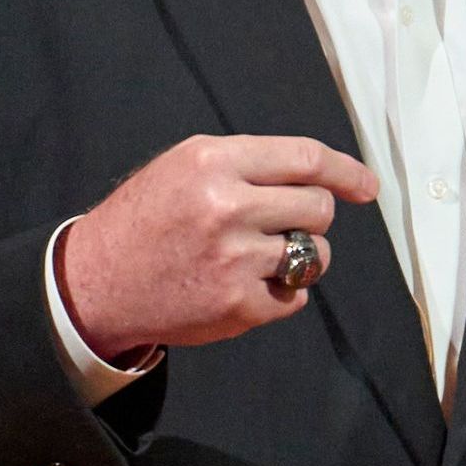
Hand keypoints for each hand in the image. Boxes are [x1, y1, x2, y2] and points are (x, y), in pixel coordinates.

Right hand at [57, 135, 378, 361]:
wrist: (97, 281)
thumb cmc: (149, 217)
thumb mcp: (188, 165)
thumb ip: (251, 164)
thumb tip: (325, 176)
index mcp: (214, 162)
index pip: (307, 159)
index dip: (347, 171)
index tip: (368, 186)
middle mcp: (227, 207)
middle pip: (318, 206)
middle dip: (309, 214)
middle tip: (276, 222)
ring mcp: (234, 259)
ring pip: (315, 253)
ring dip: (300, 254)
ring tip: (259, 255)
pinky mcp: (237, 305)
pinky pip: (296, 296)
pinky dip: (281, 292)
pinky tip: (245, 283)